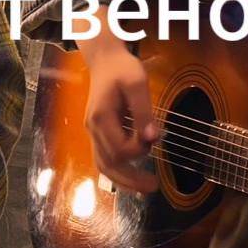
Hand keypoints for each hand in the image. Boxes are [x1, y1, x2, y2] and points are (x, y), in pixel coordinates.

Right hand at [82, 39, 158, 192]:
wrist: (105, 60)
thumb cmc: (122, 68)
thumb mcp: (137, 83)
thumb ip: (144, 112)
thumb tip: (153, 138)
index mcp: (101, 118)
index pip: (120, 149)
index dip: (139, 149)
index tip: (154, 137)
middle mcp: (93, 129)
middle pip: (108, 164)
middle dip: (131, 179)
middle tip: (153, 187)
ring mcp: (93, 132)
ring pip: (104, 165)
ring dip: (124, 179)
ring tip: (145, 187)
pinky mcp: (98, 132)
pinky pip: (105, 158)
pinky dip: (119, 170)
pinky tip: (133, 175)